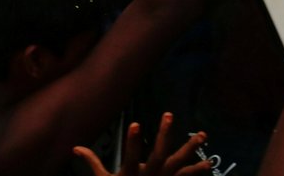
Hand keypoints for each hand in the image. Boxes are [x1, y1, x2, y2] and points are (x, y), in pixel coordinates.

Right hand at [74, 113, 209, 175]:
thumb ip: (92, 162)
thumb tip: (75, 147)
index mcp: (131, 174)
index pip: (132, 156)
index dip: (133, 141)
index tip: (137, 124)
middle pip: (160, 154)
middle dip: (165, 134)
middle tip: (169, 114)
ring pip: (179, 163)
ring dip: (191, 149)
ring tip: (202, 135)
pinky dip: (197, 170)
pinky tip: (208, 163)